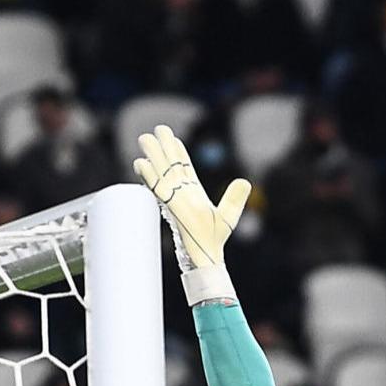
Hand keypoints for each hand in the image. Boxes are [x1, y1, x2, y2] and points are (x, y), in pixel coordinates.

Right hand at [132, 123, 249, 277]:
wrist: (206, 256)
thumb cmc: (214, 240)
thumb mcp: (229, 216)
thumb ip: (235, 198)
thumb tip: (245, 181)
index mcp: (194, 192)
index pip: (184, 166)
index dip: (177, 151)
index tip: (171, 136)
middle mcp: (182, 192)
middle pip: (170, 165)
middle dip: (163, 147)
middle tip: (157, 129)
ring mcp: (174, 198)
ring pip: (161, 173)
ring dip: (153, 156)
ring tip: (144, 139)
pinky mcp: (169, 207)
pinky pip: (157, 189)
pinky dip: (149, 176)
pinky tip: (141, 164)